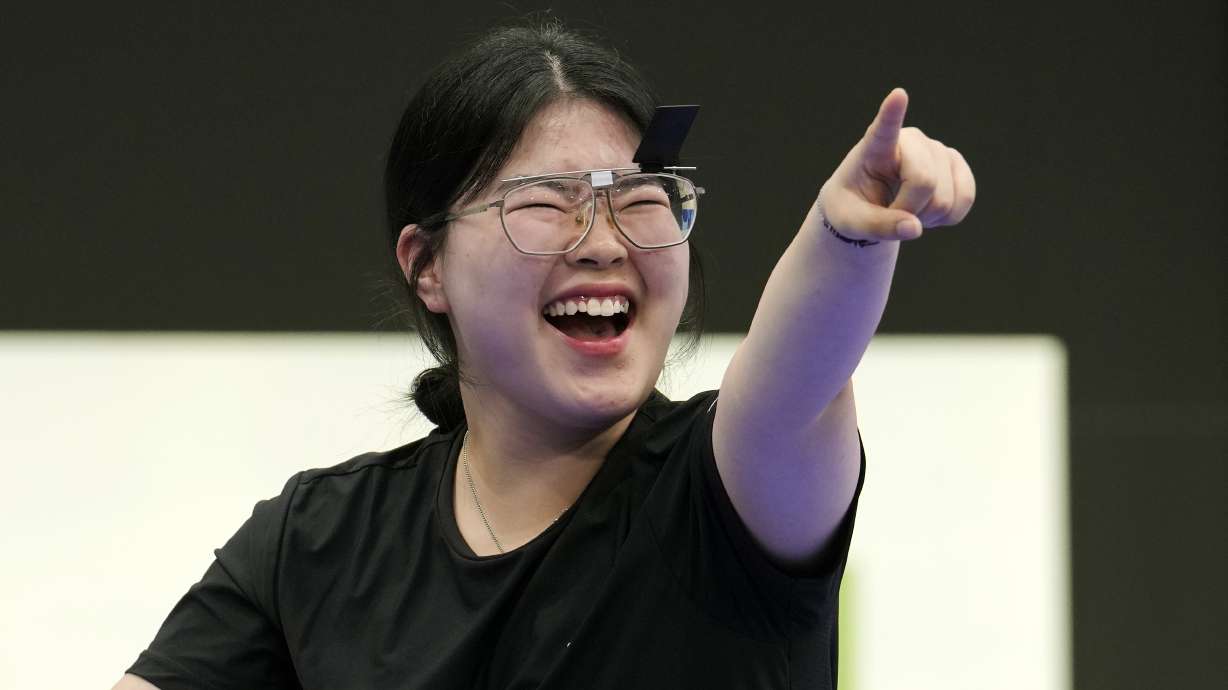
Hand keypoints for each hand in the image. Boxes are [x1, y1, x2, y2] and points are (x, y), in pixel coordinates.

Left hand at [817, 88, 975, 241]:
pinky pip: (965, 199)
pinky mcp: (957, 164)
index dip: (892, 113)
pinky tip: (928, 211)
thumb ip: (879, 227)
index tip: (898, 95)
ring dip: (926, 217)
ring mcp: (937, 149)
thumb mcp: (852, 223)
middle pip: (924, 182)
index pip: (883, 128)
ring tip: (907, 209)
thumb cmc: (853, 208)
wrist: (869, 206)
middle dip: (909, 210)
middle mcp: (910, 140)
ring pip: (945, 197)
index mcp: (874, 147)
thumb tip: (914, 229)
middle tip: (891, 213)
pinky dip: (947, 217)